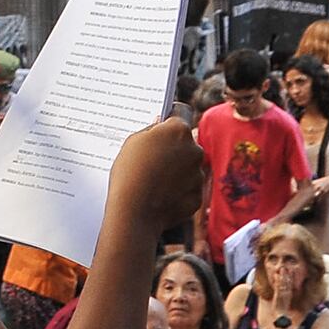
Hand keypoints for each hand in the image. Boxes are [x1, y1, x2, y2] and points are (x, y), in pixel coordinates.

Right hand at [109, 119, 206, 233]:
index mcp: (179, 130)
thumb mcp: (132, 142)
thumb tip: (160, 125)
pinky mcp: (198, 196)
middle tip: (152, 160)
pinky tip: (159, 196)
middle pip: (185, 144)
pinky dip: (177, 193)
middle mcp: (195, 149)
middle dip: (173, 150)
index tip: (161, 130)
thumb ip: (151, 130)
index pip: (179, 117)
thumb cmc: (129, 173)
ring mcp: (199, 174)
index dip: (169, 124)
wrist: (134, 211)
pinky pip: (187, 190)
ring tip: (153, 182)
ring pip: (188, 168)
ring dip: (176, 172)